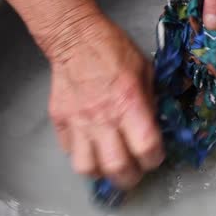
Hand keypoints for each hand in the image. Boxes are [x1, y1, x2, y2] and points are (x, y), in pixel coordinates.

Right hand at [43, 11, 164, 189]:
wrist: (75, 37)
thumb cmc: (114, 49)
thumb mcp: (145, 71)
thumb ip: (150, 101)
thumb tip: (154, 126)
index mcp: (130, 103)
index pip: (146, 149)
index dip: (154, 159)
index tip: (154, 156)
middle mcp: (105, 118)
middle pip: (117, 168)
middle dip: (130, 178)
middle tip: (134, 172)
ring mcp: (79, 122)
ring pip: (87, 168)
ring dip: (101, 172)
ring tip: (108, 164)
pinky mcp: (60, 121)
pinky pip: (69, 152)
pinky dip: (81, 155)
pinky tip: (91, 147)